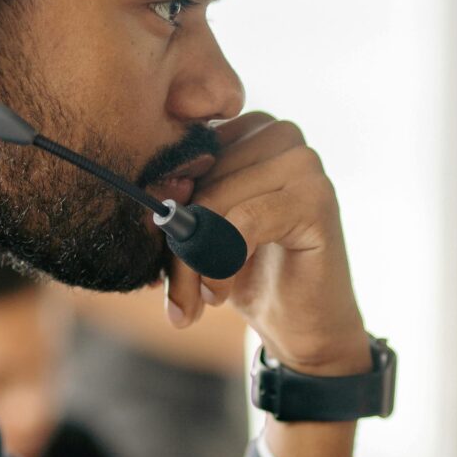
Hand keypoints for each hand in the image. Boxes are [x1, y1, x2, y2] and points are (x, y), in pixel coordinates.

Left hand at [165, 112, 370, 377]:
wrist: (302, 326)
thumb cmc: (249, 275)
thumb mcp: (199, 233)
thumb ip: (175, 204)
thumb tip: (140, 197)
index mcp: (248, 129)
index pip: (184, 154)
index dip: (163, 206)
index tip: (154, 258)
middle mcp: (279, 133)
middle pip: (199, 178)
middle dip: (178, 243)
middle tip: (176, 296)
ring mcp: (303, 162)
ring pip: (216, 199)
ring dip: (196, 260)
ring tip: (198, 298)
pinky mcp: (316, 198)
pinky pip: (245, 221)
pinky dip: (222, 262)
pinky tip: (219, 292)